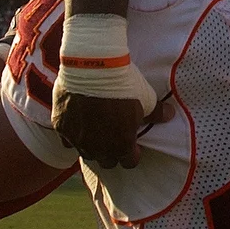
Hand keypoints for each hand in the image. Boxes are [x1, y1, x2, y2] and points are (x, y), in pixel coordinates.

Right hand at [52, 88, 172, 168]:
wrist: (93, 66)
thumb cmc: (123, 84)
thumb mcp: (146, 98)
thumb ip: (157, 112)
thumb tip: (169, 115)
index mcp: (121, 145)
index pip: (129, 162)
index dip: (133, 153)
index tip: (133, 144)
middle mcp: (97, 148)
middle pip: (106, 161)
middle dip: (112, 152)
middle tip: (115, 136)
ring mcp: (76, 139)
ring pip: (85, 152)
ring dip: (93, 145)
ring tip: (97, 131)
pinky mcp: (60, 126)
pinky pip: (67, 139)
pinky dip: (73, 134)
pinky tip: (79, 123)